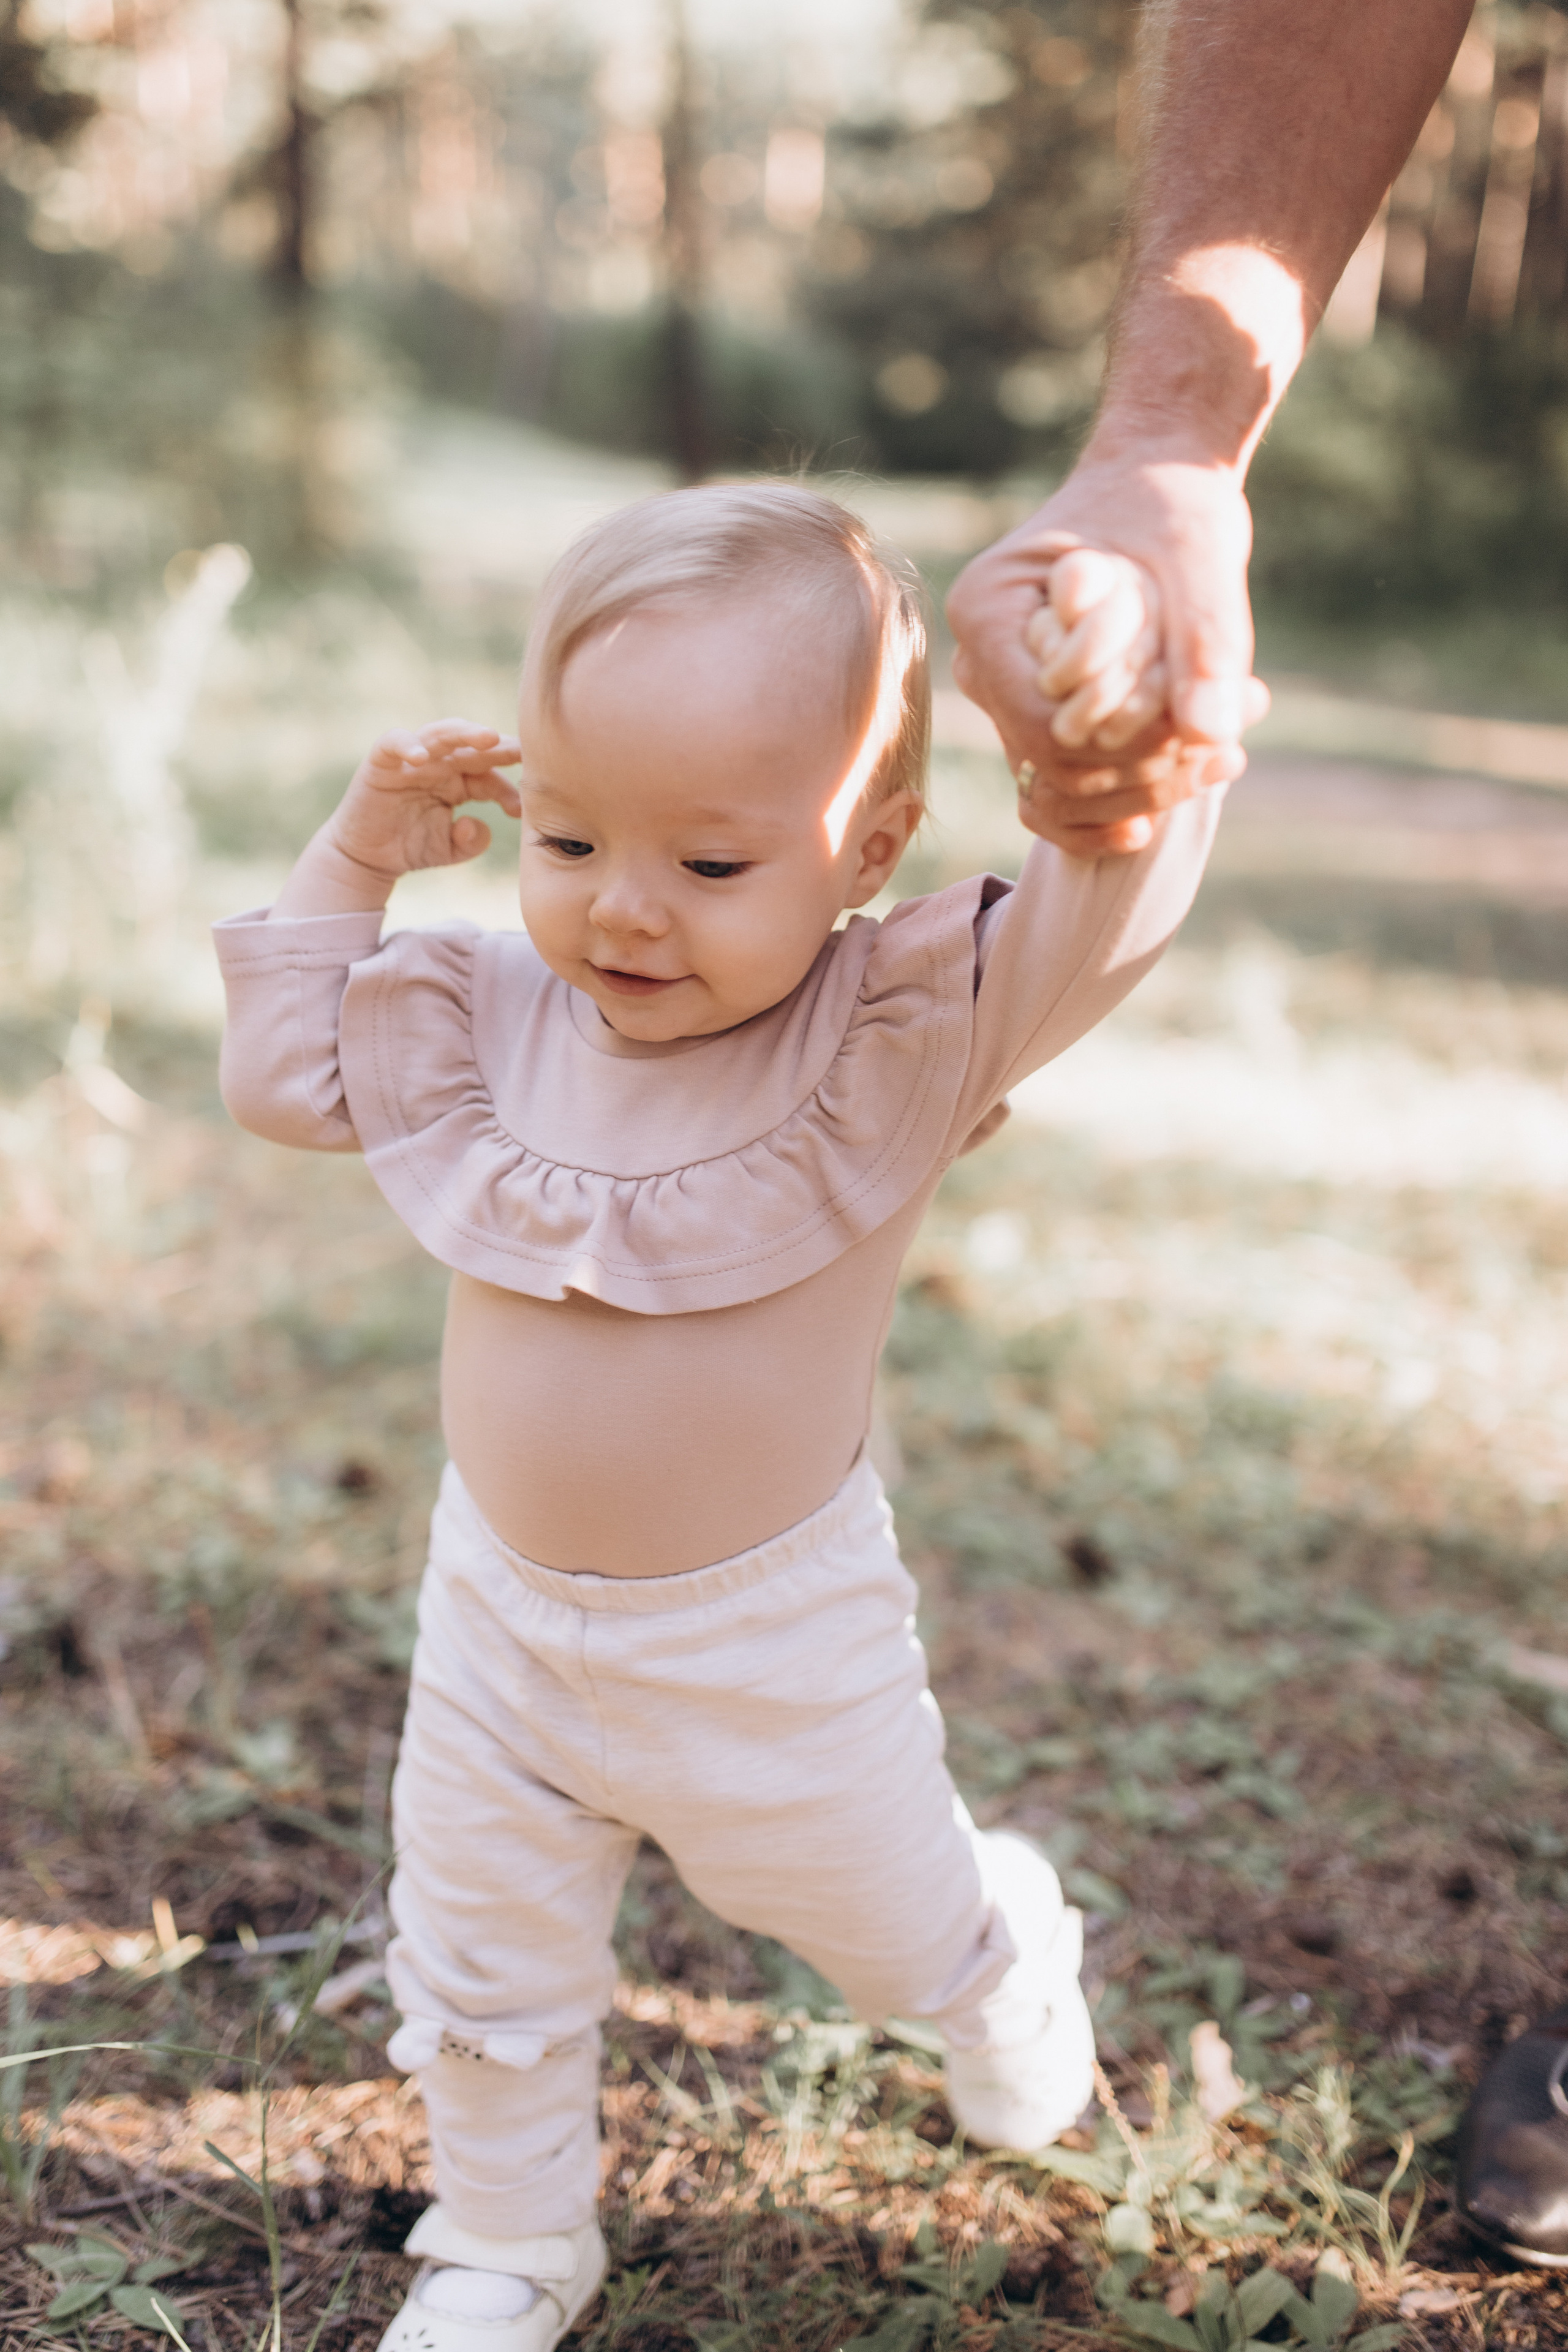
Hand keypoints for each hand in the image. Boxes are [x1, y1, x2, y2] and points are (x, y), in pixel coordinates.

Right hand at [327, 719, 521, 878]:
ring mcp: (412, 760)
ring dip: (465, 733)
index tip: (522, 809)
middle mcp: (440, 764)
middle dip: (499, 746)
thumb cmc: (410, 847)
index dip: (508, 789)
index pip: (491, 776)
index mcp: (461, 782)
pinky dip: (406, 745)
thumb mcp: (449, 850)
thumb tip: (477, 825)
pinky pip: (394, 743)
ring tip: (489, 737)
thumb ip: (470, 842)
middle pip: (473, 747)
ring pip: (441, 735)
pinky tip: (421, 758)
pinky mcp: (382, 761)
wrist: (368, 859)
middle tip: (522, 750)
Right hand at [946, 452, 1268, 853]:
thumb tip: (1214, 734)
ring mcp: (1004, 697)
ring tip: (1229, 750)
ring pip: (1062, 790)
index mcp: (987, 611)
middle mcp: (982, 663)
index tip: (1204, 730)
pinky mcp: (1036, 720)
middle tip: (1232, 744)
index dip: (1128, 747)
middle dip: (1147, 770)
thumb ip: (1206, 642)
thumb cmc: (1169, 504)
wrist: (1155, 488)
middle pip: (1052, 767)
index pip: (1044, 725)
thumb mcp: (1200, 556)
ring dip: (1149, 788)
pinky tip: (1186, 783)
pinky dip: (1124, 805)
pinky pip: (1060, 798)